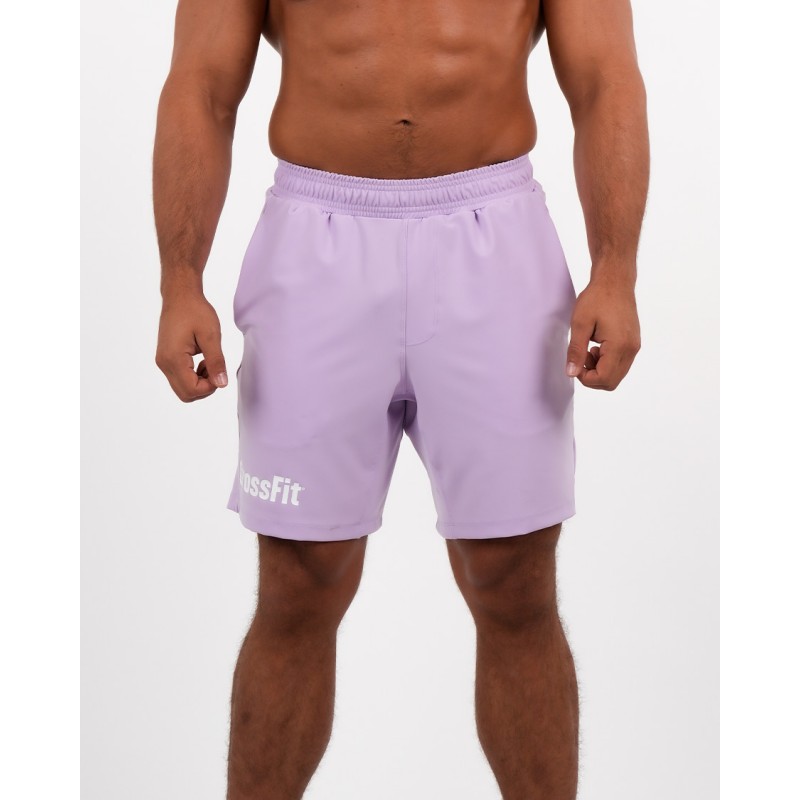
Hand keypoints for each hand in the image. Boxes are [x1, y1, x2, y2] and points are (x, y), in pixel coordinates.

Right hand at [156, 291, 227, 401]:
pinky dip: (193, 376)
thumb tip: (221, 384)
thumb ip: (216, 362)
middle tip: (215, 368)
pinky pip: (180, 378)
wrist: (180, 296)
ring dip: (199, 382)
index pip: (192, 390)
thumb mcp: (211, 335)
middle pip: (186, 394)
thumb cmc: (195, 311)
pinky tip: (201, 361)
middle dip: (205, 387)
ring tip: (208, 362)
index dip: (210, 387)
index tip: (219, 370)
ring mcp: (163, 362)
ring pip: (183, 389)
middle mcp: (164, 363)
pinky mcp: (165, 359)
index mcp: (173, 359)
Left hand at [566, 276, 640, 390]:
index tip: (575, 362)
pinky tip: (597, 347)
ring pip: (616, 375)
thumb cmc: (597, 298)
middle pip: (611, 382)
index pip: (603, 379)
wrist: (615, 281)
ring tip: (588, 350)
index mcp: (619, 346)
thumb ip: (576, 351)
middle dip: (592, 376)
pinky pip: (620, 364)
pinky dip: (606, 363)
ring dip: (599, 370)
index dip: (585, 378)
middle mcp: (631, 349)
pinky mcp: (633, 343)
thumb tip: (571, 373)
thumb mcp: (580, 324)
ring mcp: (634, 347)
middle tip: (581, 357)